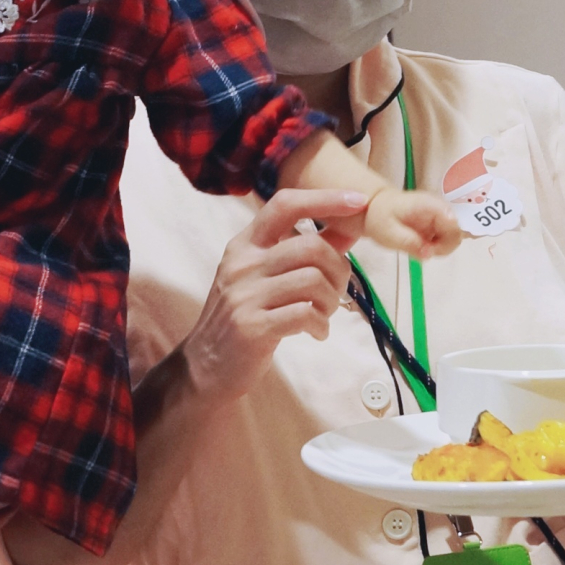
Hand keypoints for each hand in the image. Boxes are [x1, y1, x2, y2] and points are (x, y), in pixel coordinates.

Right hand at [183, 189, 354, 401]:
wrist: (206, 366)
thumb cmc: (242, 318)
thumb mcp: (263, 278)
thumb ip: (301, 254)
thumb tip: (347, 231)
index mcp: (244, 245)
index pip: (285, 205)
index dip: (324, 199)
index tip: (358, 201)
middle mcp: (242, 264)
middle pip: (311, 246)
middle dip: (338, 269)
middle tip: (337, 291)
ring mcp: (244, 295)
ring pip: (313, 280)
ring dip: (331, 300)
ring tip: (323, 314)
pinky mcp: (252, 327)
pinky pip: (305, 314)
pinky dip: (321, 325)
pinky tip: (316, 332)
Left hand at [363, 187, 461, 258]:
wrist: (375, 206)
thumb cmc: (380, 216)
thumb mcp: (389, 232)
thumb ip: (409, 242)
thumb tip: (428, 254)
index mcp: (431, 205)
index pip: (454, 225)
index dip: (445, 243)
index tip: (428, 251)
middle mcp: (441, 209)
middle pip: (456, 234)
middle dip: (442, 248)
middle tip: (421, 251)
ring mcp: (441, 216)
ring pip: (452, 238)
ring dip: (438, 248)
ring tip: (418, 247)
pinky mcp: (438, 224)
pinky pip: (445, 239)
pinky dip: (435, 246)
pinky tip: (420, 245)